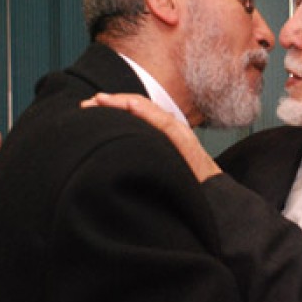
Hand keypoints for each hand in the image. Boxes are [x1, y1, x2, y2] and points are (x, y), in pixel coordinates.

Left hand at [82, 93, 221, 181]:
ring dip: (123, 102)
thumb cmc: (187, 191)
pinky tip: (130, 105)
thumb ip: (143, 162)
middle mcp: (170, 131)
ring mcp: (179, 135)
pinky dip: (146, 111)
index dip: (113, 110)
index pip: (136, 116)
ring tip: (101, 100)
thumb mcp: (159, 174)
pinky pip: (165, 122)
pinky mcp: (185, 142)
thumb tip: (114, 163)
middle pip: (139, 109)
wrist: (215, 201)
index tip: (90, 110)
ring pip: (149, 111)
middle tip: (86, 104)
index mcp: (162, 138)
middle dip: (112, 104)